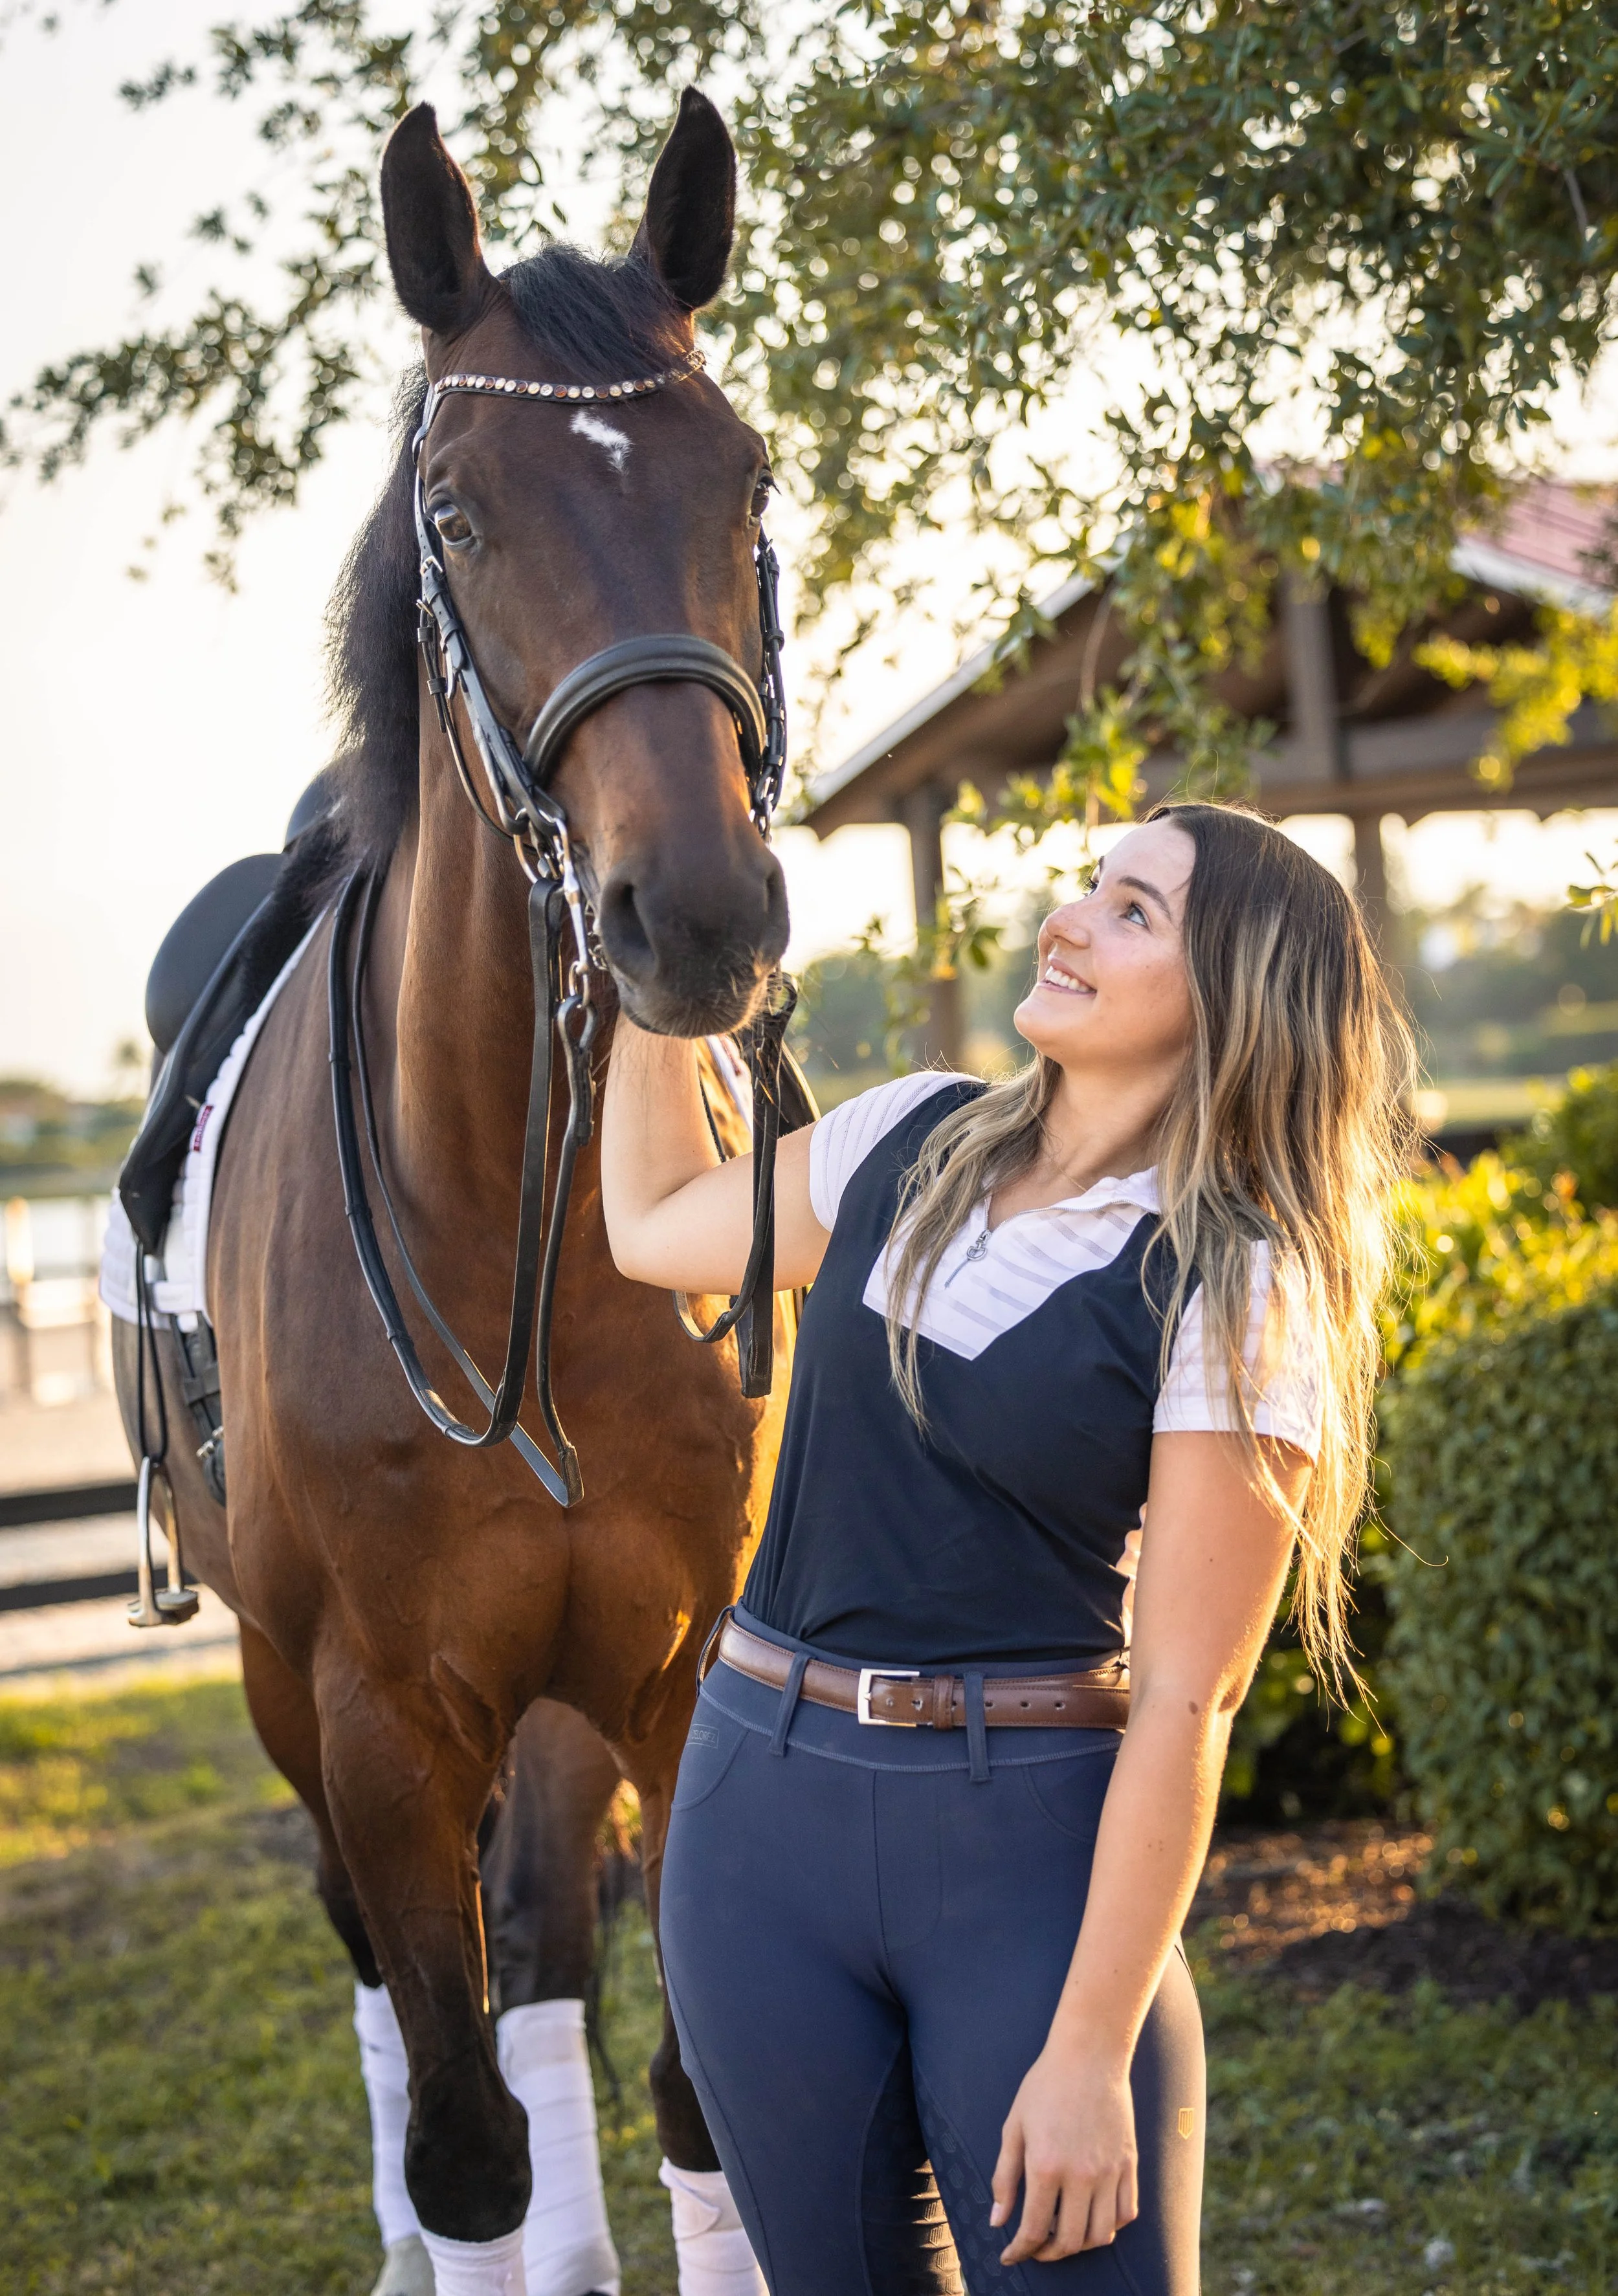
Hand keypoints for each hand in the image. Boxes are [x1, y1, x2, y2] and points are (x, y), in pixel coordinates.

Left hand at [990, 2042, 1138, 2265]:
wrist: (1089, 2053)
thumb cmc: (1045, 2086)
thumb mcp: (1014, 2127)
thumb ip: (1004, 2177)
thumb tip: (997, 2221)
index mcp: (1046, 2166)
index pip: (1033, 2229)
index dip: (1019, 2251)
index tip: (1009, 2256)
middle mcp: (1081, 2175)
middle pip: (1069, 2241)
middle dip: (1048, 2254)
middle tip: (1035, 2248)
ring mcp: (1109, 2171)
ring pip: (1100, 2235)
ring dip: (1079, 2244)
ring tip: (1063, 2232)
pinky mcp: (1129, 2164)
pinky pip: (1126, 2213)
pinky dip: (1110, 2225)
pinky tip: (1091, 2215)